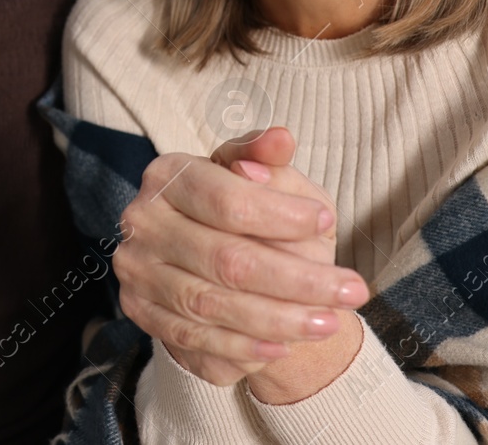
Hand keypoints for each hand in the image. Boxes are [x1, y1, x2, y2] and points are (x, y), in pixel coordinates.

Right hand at [114, 127, 368, 387]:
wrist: (221, 266)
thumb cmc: (252, 214)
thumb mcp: (269, 180)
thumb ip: (271, 161)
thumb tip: (280, 139)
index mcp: (168, 175)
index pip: (225, 199)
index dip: (280, 215)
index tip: (327, 223)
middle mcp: (143, 221)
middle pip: (224, 258)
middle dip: (296, 279)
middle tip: (350, 291)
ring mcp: (138, 271)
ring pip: (212, 304)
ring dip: (278, 320)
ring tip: (328, 323)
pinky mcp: (141, 313)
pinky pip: (194, 338)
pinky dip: (241, 347)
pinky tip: (283, 347)